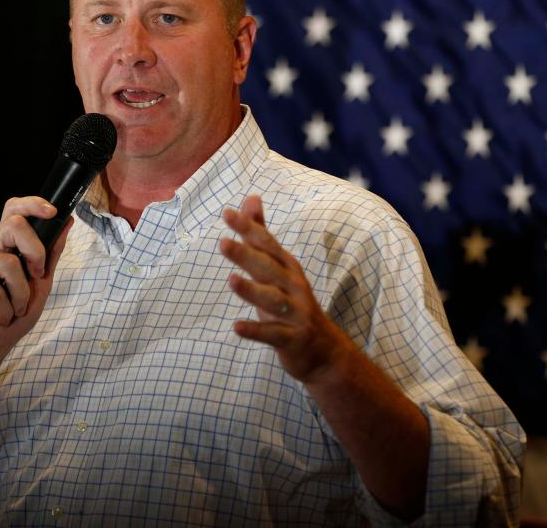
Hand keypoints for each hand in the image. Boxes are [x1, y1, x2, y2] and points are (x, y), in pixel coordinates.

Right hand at [0, 197, 71, 377]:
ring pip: (8, 263)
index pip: (14, 210)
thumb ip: (51, 255)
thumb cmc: (13, 316)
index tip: (53, 212)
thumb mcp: (41, 284)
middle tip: (37, 275)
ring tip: (14, 309)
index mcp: (5, 245)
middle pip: (14, 224)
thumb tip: (67, 223)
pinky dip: (3, 308)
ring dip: (20, 294)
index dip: (32, 204)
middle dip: (35, 251)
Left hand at [220, 195, 356, 383]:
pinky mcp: (293, 338)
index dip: (248, 228)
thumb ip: (261, 234)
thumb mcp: (278, 267)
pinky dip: (256, 330)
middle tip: (222, 243)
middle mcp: (294, 286)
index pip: (266, 243)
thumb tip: (251, 197)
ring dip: (252, 291)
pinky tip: (237, 327)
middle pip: (268, 268)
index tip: (226, 213)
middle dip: (247, 255)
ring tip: (231, 281)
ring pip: (273, 300)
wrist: (324, 350)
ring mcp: (295, 313)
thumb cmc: (293, 302)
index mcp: (287, 267)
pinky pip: (273, 334)